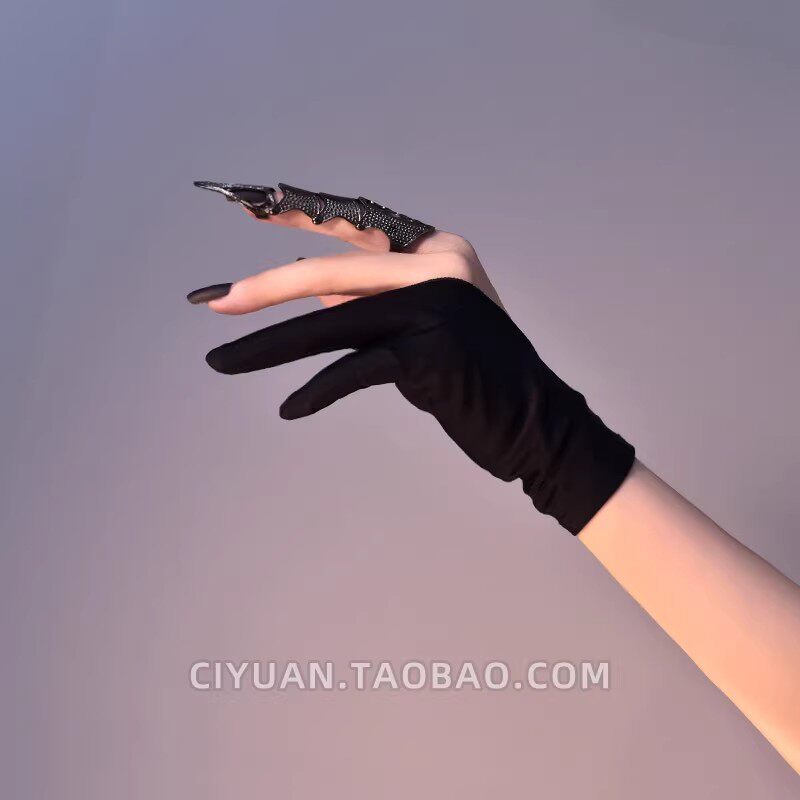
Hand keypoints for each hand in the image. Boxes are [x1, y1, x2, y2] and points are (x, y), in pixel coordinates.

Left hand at [189, 183, 633, 533]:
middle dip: (266, 288)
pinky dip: (319, 390)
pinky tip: (292, 408)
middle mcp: (439, 264)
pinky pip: (355, 366)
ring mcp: (438, 303)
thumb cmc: (475, 381)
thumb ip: (372, 306)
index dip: (297, 223)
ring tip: (222, 361)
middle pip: (333, 270)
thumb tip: (312, 296)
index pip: (353, 231)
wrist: (538, 425)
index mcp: (436, 251)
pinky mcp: (432, 348)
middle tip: (213, 301)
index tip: (250, 215)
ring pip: (333, 318)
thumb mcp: (421, 331)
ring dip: (271, 344)